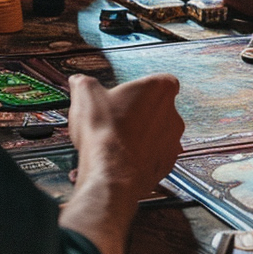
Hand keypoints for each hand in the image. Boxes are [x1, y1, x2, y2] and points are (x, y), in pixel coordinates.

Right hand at [66, 73, 183, 202]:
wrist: (111, 173)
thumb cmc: (104, 131)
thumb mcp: (86, 94)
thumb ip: (84, 83)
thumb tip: (79, 81)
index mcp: (158, 89)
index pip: (163, 81)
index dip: (146, 87)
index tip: (131, 94)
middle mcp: (173, 114)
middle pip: (160, 109)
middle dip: (141, 113)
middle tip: (118, 119)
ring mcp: (172, 141)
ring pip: (158, 135)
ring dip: (142, 137)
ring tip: (117, 142)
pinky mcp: (166, 165)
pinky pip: (155, 157)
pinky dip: (142, 158)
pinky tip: (121, 159)